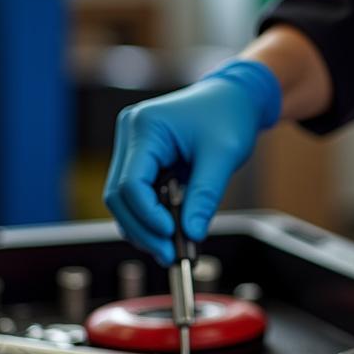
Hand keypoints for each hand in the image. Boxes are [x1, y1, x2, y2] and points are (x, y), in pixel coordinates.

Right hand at [103, 60, 280, 264]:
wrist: (234, 98)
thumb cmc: (229, 117)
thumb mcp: (223, 156)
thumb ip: (205, 196)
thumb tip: (193, 234)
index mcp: (146, 126)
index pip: (131, 183)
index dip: (148, 216)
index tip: (172, 236)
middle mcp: (130, 133)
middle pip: (119, 196)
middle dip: (143, 229)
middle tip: (170, 255)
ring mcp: (131, 145)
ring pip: (123, 200)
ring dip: (144, 227)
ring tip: (172, 249)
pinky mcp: (140, 158)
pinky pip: (137, 194)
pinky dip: (150, 216)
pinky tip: (170, 233)